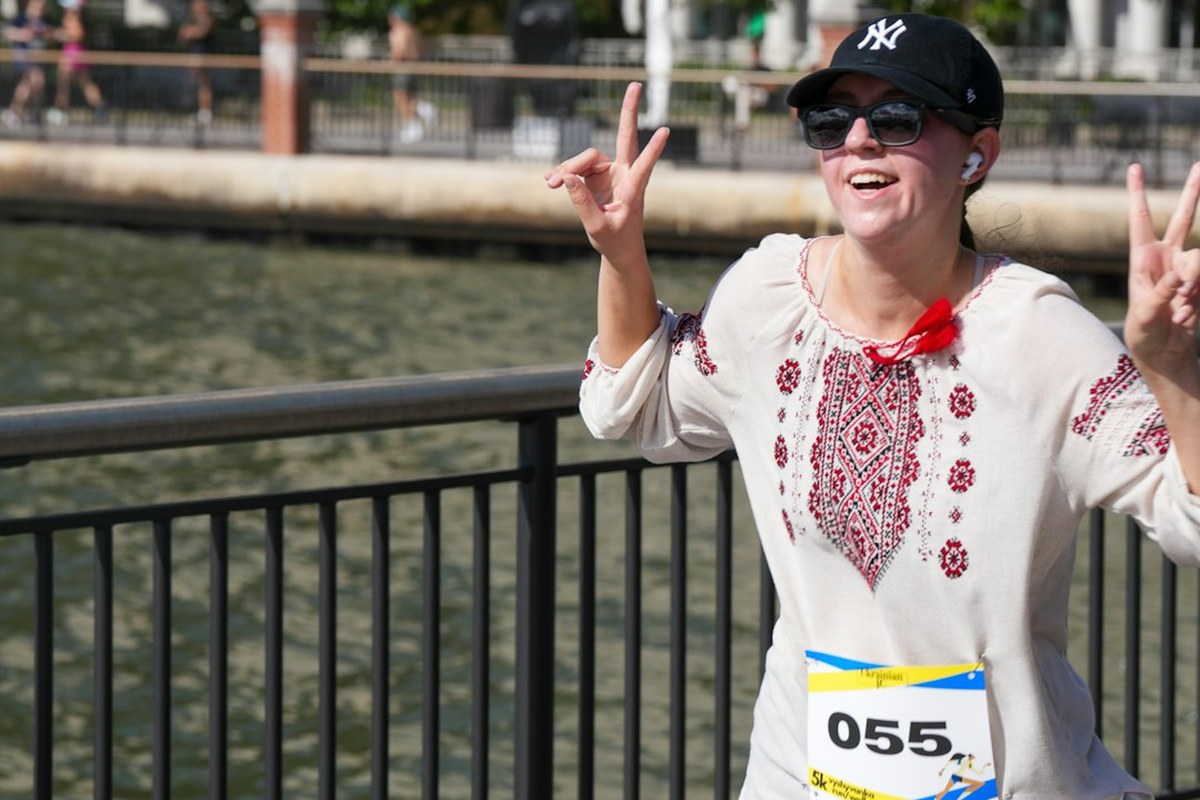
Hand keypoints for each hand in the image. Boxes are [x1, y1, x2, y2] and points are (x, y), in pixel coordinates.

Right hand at [544, 81, 668, 265]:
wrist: (617, 248)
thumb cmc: (615, 241)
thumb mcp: (596, 227)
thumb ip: (581, 202)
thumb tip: (567, 177)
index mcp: (633, 190)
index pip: (644, 165)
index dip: (653, 149)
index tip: (666, 130)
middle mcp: (624, 175)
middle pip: (624, 137)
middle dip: (628, 111)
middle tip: (636, 84)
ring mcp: (610, 173)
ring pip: (586, 158)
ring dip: (568, 168)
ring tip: (551, 184)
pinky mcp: (597, 177)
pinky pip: (577, 168)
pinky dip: (564, 174)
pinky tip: (551, 181)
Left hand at [1126, 162, 1199, 368]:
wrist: (1164, 353)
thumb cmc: (1143, 334)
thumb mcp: (1144, 316)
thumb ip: (1161, 294)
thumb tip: (1178, 275)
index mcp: (1142, 259)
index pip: (1140, 220)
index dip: (1138, 193)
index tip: (1135, 166)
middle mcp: (1165, 258)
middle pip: (1183, 218)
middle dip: (1193, 192)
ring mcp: (1187, 268)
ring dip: (1192, 285)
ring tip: (1179, 309)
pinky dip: (1196, 298)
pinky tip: (1185, 315)